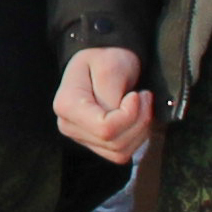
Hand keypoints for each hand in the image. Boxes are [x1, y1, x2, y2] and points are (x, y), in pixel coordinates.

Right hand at [55, 46, 156, 161]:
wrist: (101, 61)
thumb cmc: (104, 57)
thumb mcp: (109, 66)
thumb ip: (111, 93)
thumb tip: (118, 115)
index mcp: (67, 105)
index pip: (105, 128)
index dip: (129, 116)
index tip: (137, 94)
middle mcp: (68, 126)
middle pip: (114, 143)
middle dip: (139, 121)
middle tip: (145, 97)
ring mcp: (80, 138)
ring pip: (120, 152)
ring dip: (140, 130)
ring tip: (142, 105)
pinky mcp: (94, 144)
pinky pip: (121, 154)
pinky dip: (136, 138)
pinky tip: (137, 118)